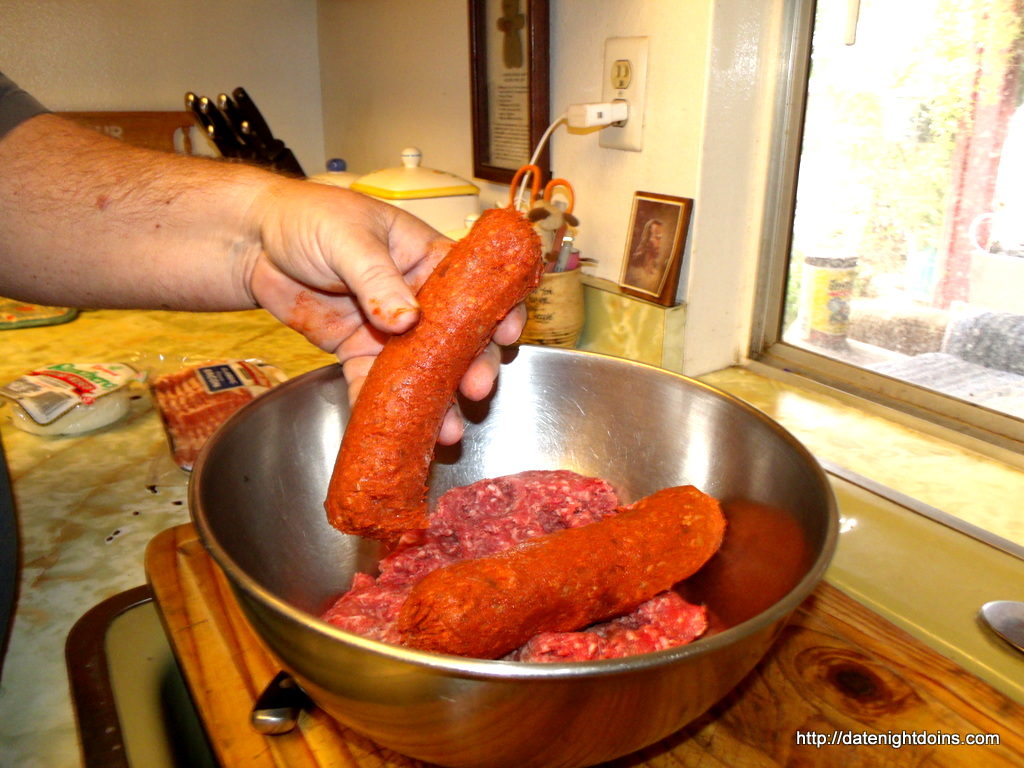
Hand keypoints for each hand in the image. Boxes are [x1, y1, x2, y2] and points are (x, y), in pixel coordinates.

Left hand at [246, 180, 524, 442]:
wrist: (254, 242)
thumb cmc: (309, 219)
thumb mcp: (348, 238)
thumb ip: (377, 278)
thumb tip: (407, 319)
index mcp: (427, 259)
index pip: (475, 286)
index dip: (499, 310)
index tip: (509, 333)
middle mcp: (418, 299)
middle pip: (457, 338)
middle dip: (471, 366)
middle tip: (476, 390)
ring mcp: (389, 330)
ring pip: (422, 370)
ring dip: (437, 400)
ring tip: (446, 430)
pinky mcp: (359, 351)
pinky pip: (374, 385)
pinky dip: (382, 408)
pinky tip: (396, 429)